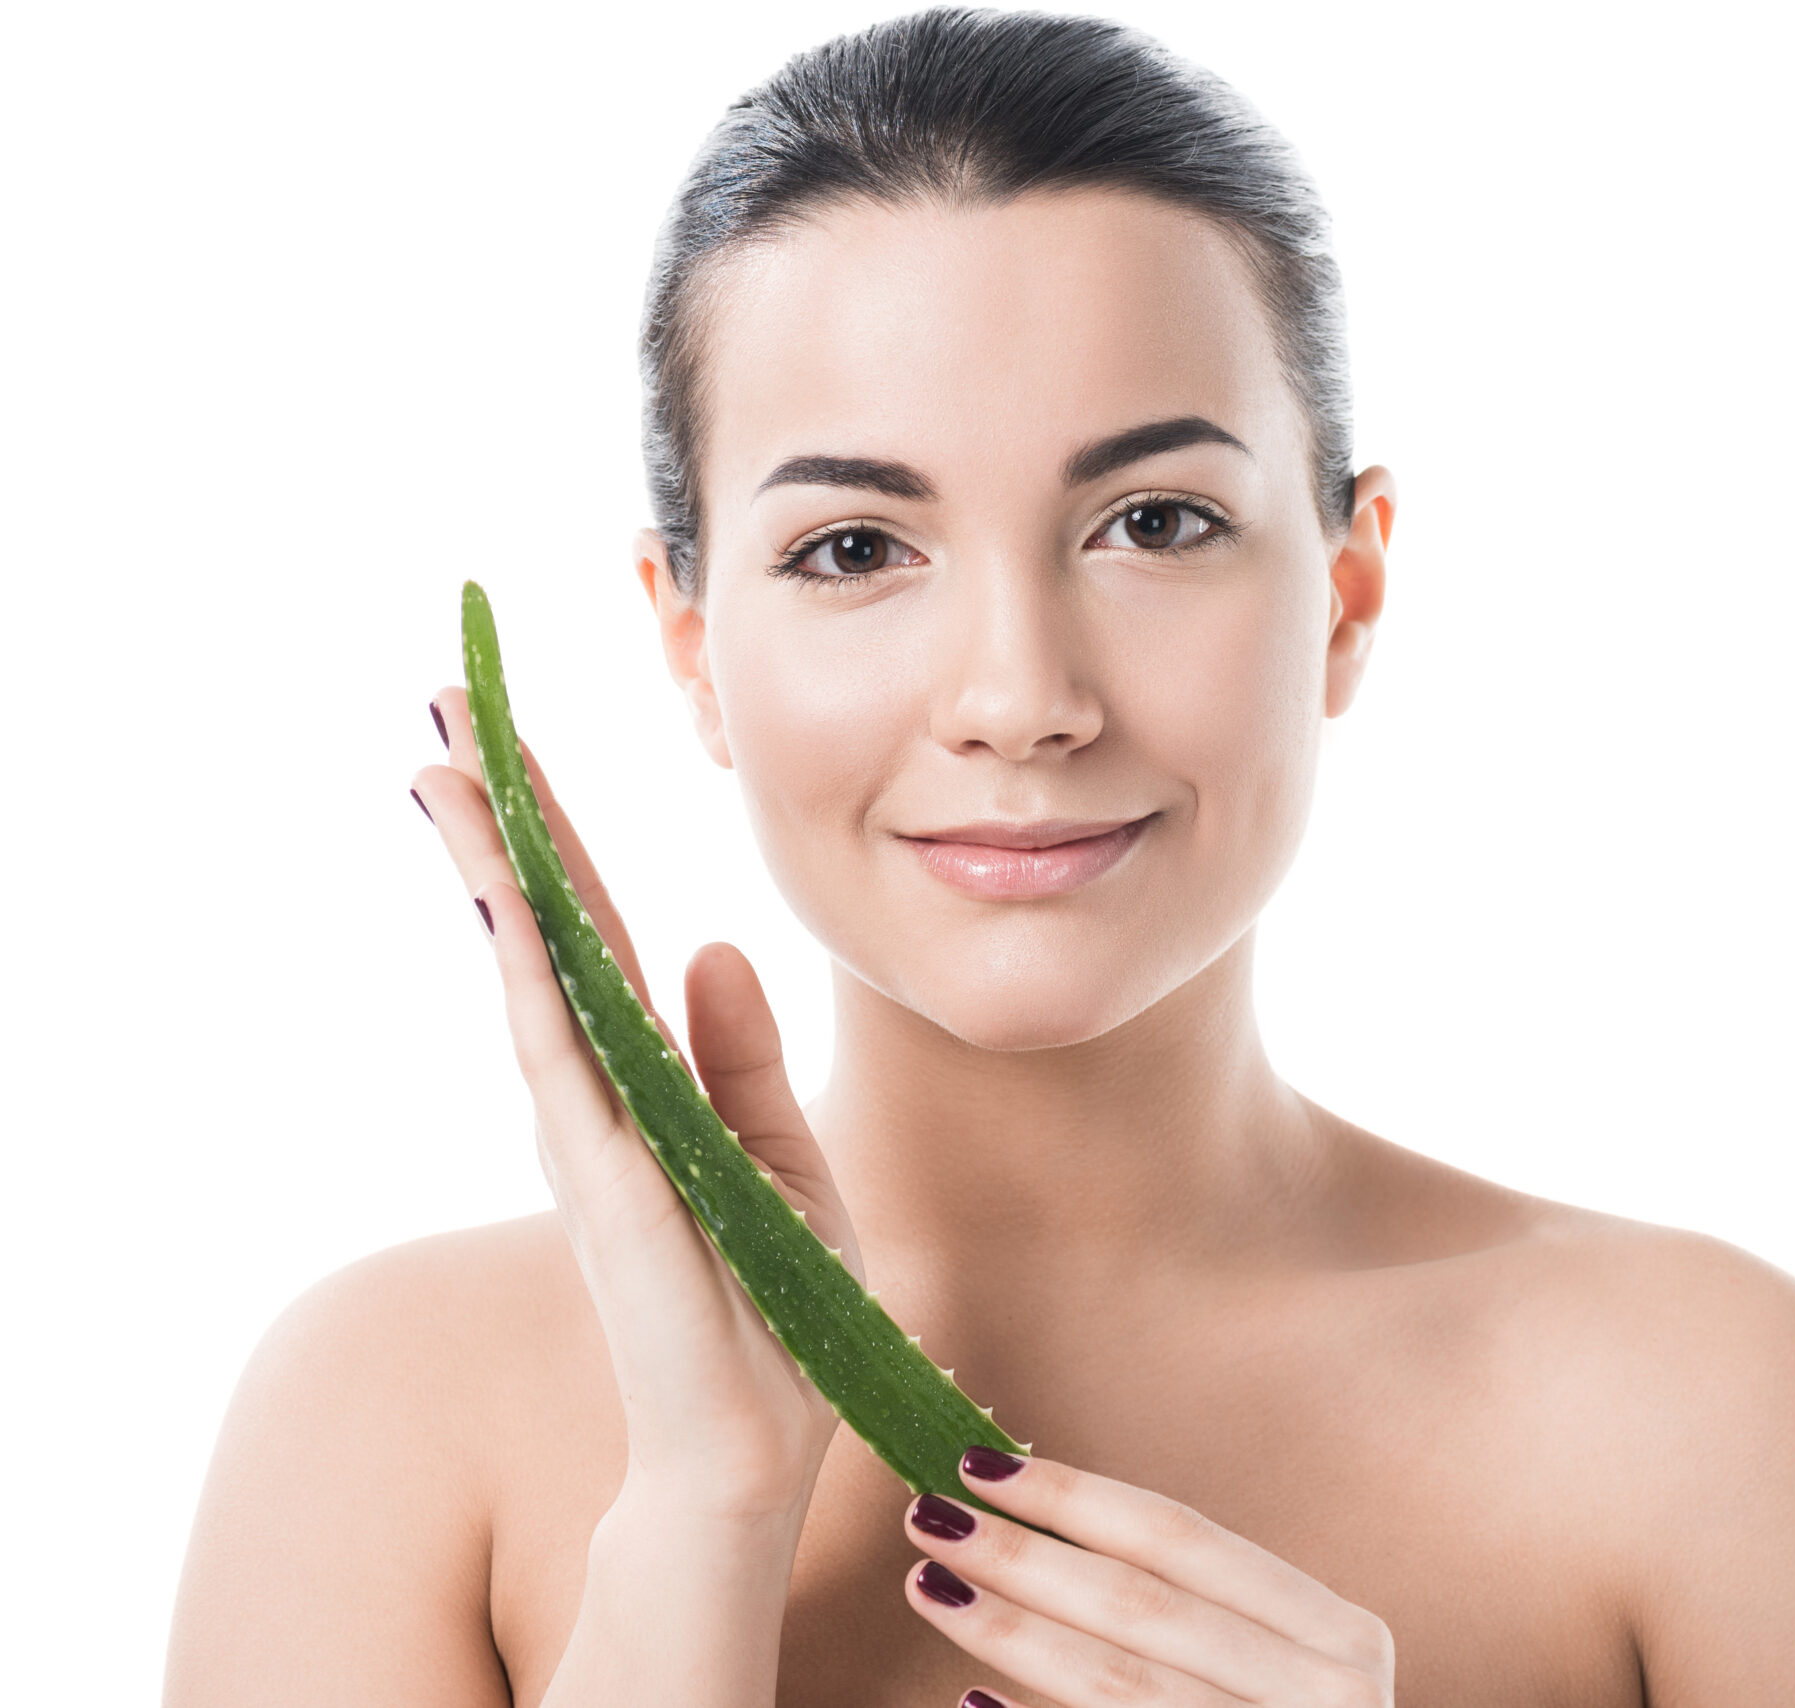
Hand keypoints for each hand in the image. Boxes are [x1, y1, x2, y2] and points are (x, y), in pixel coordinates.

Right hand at [412, 688, 852, 1522]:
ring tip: (449, 771)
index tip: (507, 746)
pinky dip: (529, 975)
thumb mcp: (779, 1160)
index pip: (591, 938)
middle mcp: (598, 1098)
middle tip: (445, 714)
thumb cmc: (771, 1312)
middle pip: (540, 933)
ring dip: (492, 870)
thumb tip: (715, 947)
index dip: (551, 840)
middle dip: (496, 822)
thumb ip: (742, 1059)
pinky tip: (504, 901)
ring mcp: (591, 1136)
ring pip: (531, 974)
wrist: (755, 1447)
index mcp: (645, 1085)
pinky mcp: (608, 1181)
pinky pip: (561, 1058)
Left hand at [899, 1449, 1395, 1705]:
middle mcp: (1324, 1696)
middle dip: (1025, 1555)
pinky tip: (968, 1701)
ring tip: (932, 1588)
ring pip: (1117, 1684)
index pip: (1183, 1540)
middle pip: (1142, 1606)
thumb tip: (1029, 1520)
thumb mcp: (1280, 1671)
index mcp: (1337, 1636)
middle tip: (929, 1517)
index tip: (980, 1464)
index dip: (1075, 1497)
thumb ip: (1190, 1609)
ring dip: (1012, 1631)